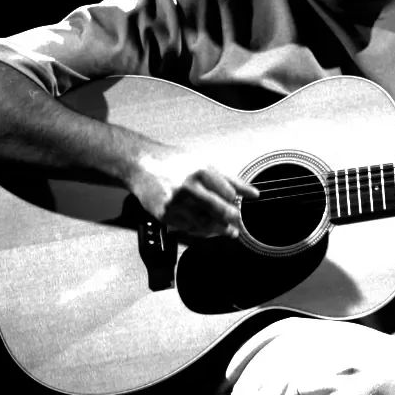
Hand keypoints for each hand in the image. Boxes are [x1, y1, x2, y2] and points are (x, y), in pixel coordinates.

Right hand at [129, 148, 259, 238]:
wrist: (141, 164)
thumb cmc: (173, 162)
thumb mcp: (204, 164)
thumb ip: (230, 180)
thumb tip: (253, 194)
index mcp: (200, 172)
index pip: (228, 194)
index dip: (236, 202)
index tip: (239, 207)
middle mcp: (188, 187)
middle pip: (219, 211)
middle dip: (232, 220)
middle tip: (237, 225)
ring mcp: (175, 202)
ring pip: (204, 224)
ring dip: (219, 230)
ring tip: (227, 231)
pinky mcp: (165, 214)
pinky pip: (188, 228)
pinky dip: (200, 231)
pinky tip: (206, 228)